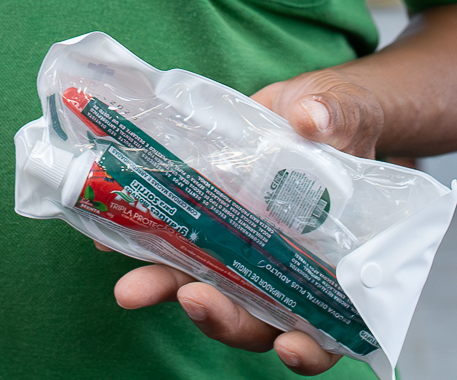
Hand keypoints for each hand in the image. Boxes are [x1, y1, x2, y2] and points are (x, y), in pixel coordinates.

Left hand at [110, 69, 386, 373]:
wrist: (305, 109)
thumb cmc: (341, 124)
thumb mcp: (347, 116)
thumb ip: (336, 118)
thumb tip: (311, 118)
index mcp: (330, 260)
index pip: (325, 325)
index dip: (308, 347)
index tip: (288, 345)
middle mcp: (281, 268)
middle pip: (255, 319)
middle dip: (222, 317)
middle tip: (193, 298)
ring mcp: (239, 250)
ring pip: (207, 289)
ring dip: (169, 290)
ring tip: (132, 287)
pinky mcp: (205, 224)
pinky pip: (173, 247)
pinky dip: (143, 249)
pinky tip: (109, 242)